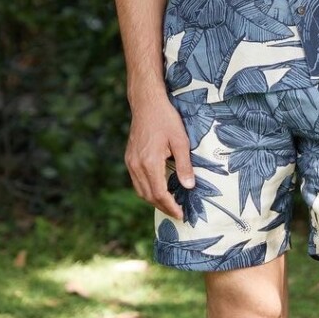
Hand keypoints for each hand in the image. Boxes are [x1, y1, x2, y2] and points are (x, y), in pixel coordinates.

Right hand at [124, 93, 194, 220]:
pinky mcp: (129, 158)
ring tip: (169, 204)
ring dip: (154, 200)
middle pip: (148, 196)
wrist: (146, 103)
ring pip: (140, 190)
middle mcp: (136, 165)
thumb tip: (189, 187)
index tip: (181, 214)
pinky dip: (147, 190)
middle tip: (177, 213)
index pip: (159, 193)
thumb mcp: (180, 140)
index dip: (170, 206)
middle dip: (163, 207)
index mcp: (150, 162)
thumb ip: (184, 165)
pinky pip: (136, 181)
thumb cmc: (166, 119)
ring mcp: (130, 162)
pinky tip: (158, 189)